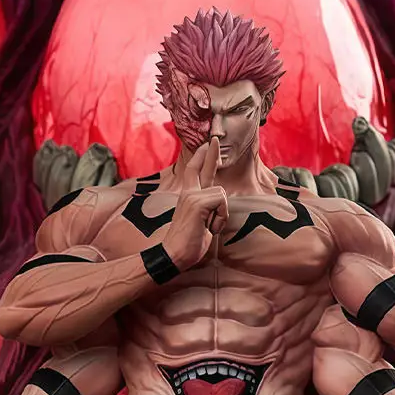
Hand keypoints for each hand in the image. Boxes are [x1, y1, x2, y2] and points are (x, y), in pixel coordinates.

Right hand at [161, 140, 228, 269]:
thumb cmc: (187, 244)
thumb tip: (218, 205)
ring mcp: (191, 196)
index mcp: (188, 196)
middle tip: (215, 138)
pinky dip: (220, 217)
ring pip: (220, 194)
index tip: (209, 144)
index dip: (202, 158)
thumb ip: (208, 210)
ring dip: (221, 214)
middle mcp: (188, 192)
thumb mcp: (201, 223)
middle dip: (210, 153)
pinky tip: (209, 227)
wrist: (174, 255)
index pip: (195, 172)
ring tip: (209, 227)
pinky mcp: (197, 202)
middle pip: (199, 167)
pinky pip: (221, 202)